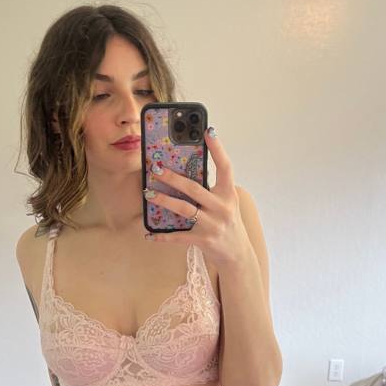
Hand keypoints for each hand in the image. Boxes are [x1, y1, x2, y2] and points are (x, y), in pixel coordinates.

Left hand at [143, 126, 250, 269]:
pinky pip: (178, 237)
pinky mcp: (202, 240)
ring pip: (184, 209)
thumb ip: (211, 188)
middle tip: (155, 167)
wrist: (237, 254)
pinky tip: (148, 233)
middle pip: (194, 188)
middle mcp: (222, 208)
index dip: (218, 149)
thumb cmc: (227, 222)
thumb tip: (184, 169)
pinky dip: (162, 236)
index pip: (225, 167)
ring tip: (148, 193)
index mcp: (228, 194)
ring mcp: (212, 225)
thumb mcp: (225, 202)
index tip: (208, 131)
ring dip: (163, 200)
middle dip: (172, 177)